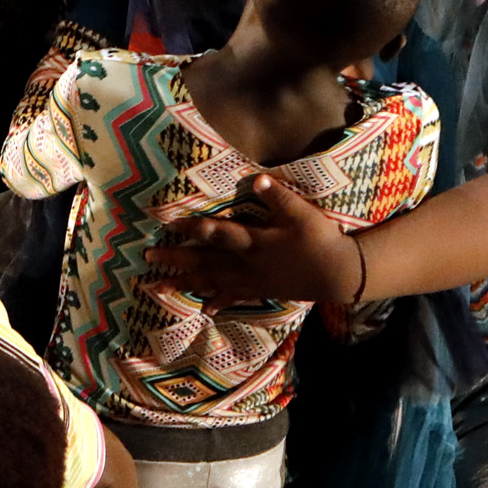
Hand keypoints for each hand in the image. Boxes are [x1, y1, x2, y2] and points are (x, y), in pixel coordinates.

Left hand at [152, 173, 361, 305]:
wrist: (338, 275)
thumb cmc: (321, 240)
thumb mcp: (302, 214)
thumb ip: (278, 197)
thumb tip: (256, 179)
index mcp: (256, 242)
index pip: (220, 233)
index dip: (194, 228)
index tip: (170, 224)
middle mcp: (248, 264)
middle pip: (206, 261)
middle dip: (176, 258)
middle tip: (149, 256)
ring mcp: (252, 280)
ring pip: (211, 282)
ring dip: (184, 283)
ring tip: (157, 286)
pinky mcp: (260, 291)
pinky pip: (233, 298)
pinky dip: (216, 302)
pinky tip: (203, 308)